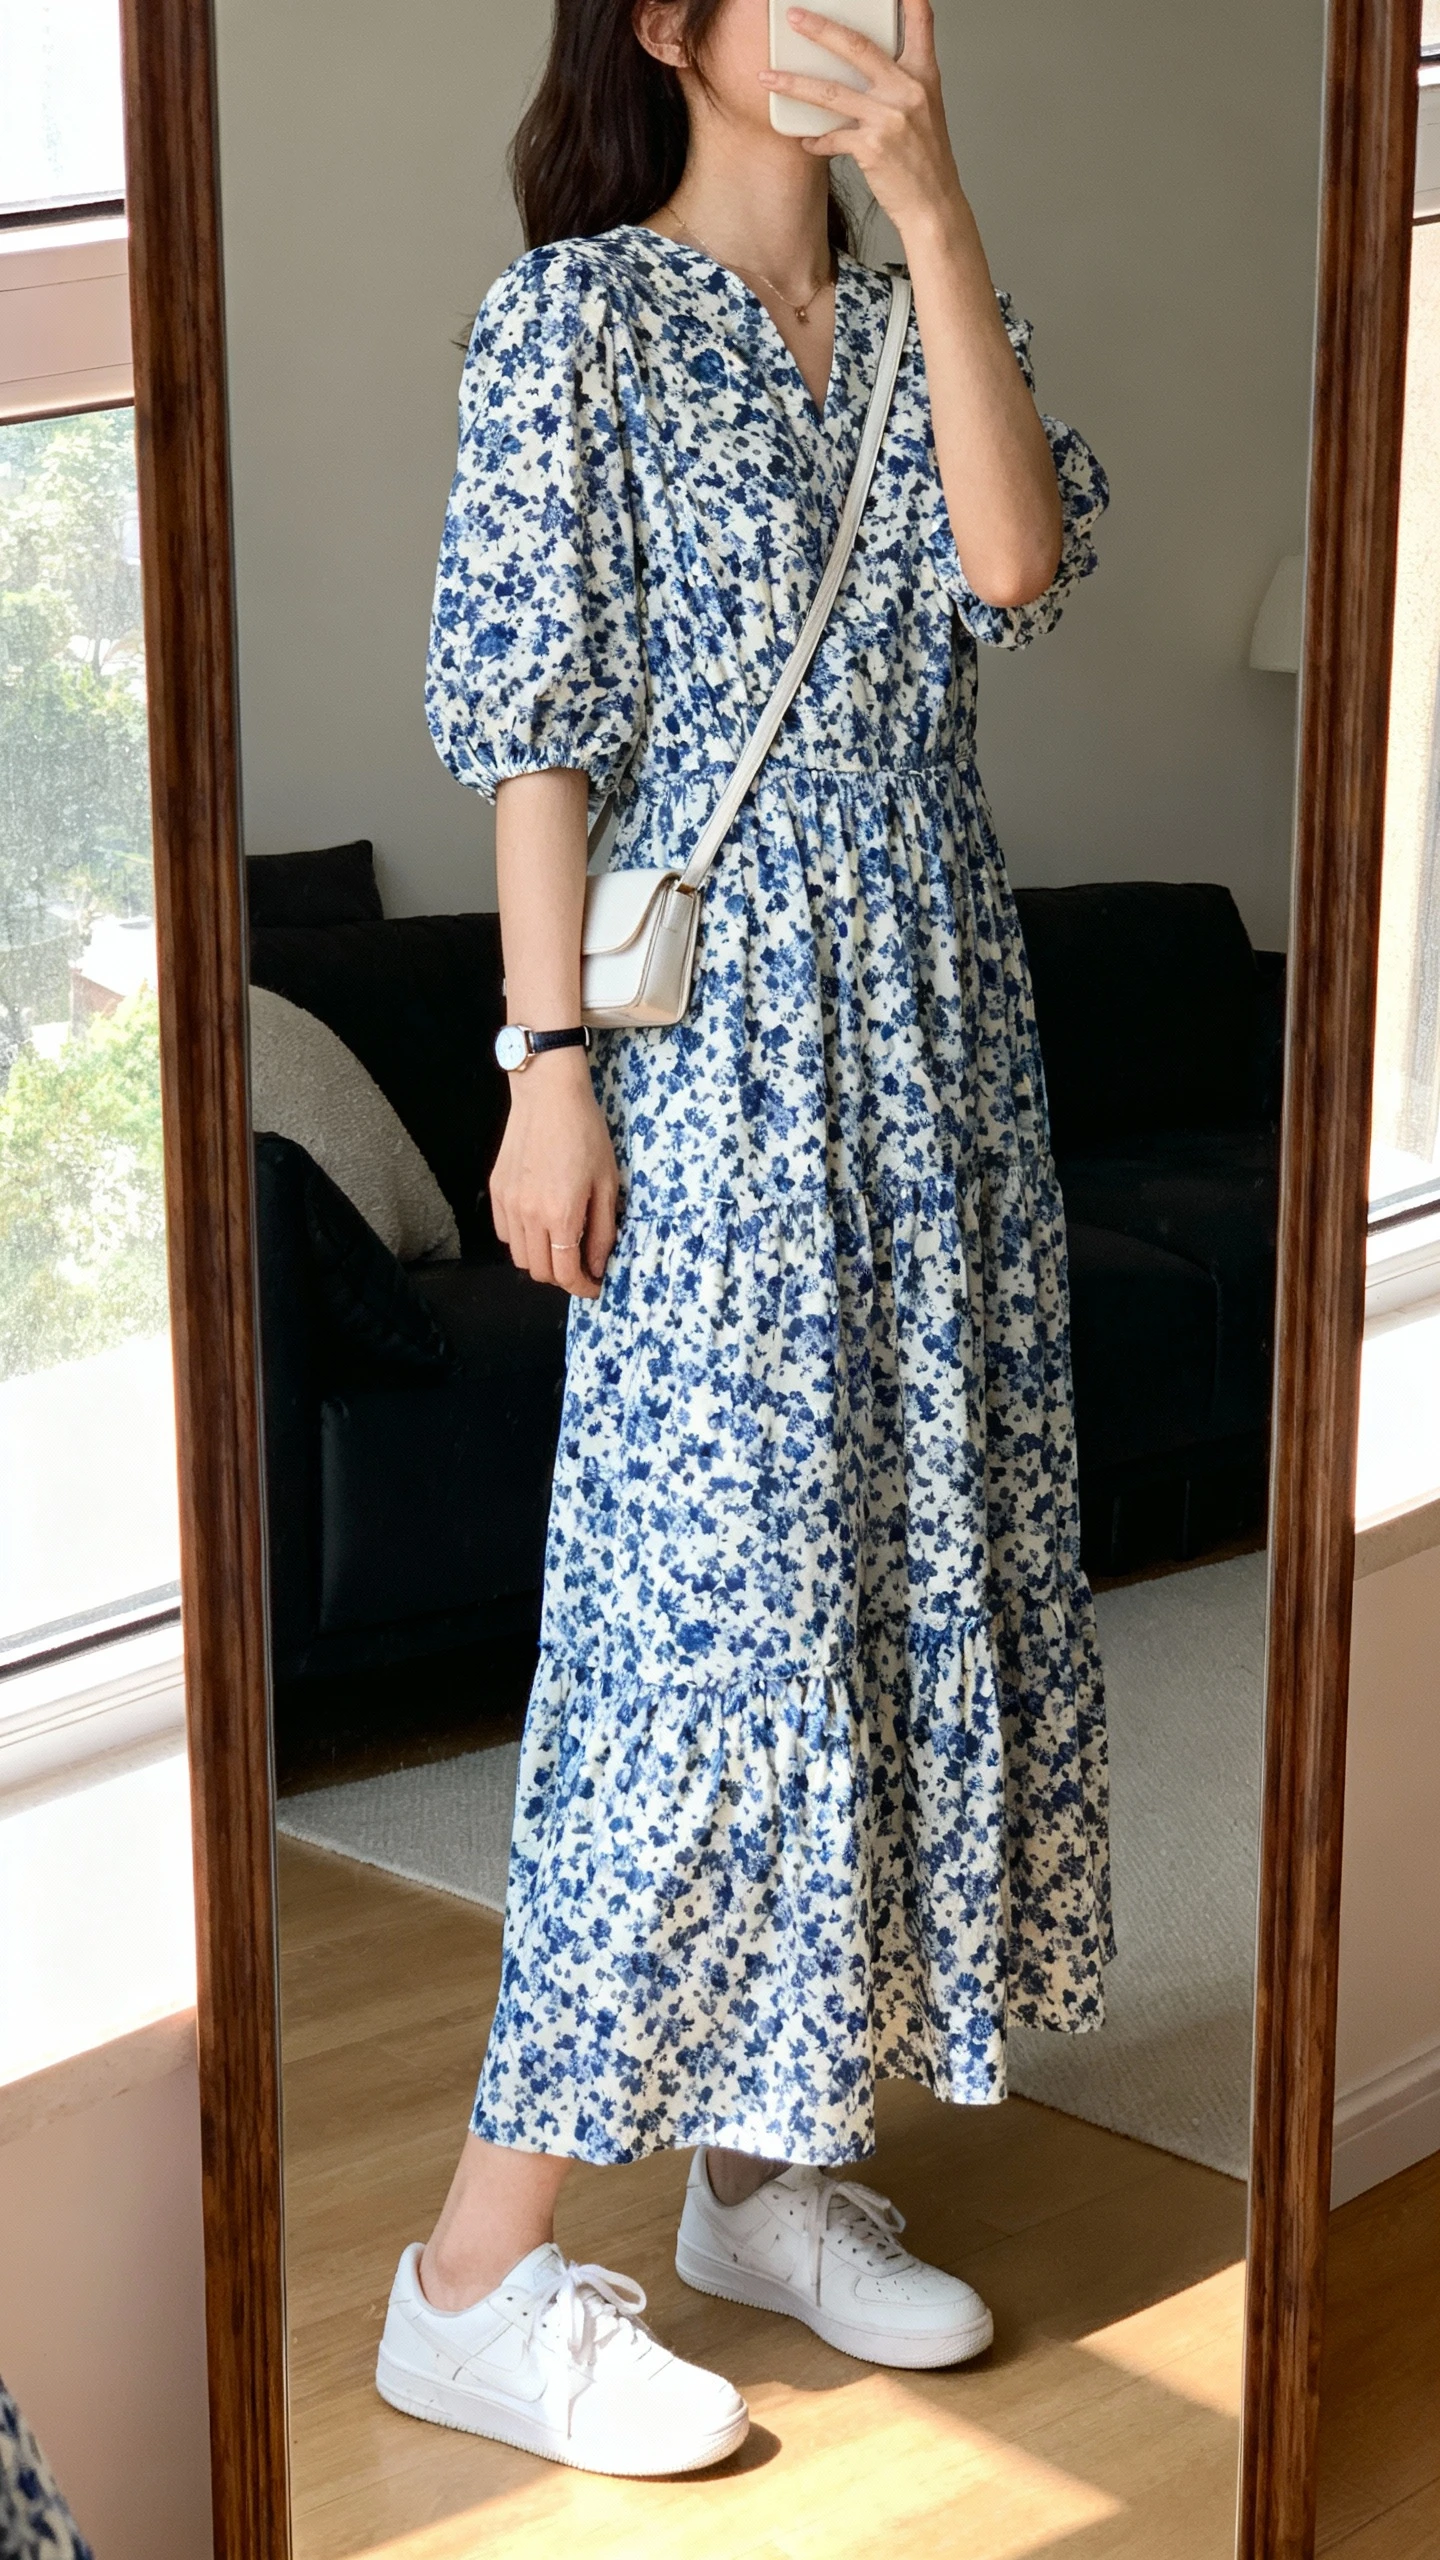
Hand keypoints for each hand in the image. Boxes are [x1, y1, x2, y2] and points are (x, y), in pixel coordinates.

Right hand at [488, 1048, 619, 1299]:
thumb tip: (598, 1266)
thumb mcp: (607, 1183)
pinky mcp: (497, 1190)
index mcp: (561, 1215)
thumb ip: (603, 1230)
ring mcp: (508, 1203)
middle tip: (582, 1265)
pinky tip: (540, 1224)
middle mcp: (529, 1215)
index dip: (582, 1288)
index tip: (594, 1286)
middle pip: (540, 1272)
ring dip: (541, 1260)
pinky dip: (522, 1240)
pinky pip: (506, 1233)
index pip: (565, 1274)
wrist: (548, 1095)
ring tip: (561, 1245)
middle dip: (563, 1277)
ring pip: (519, 1257)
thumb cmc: (585, 1133)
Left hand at [760, 0, 963, 245]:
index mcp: (924, 75)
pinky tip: (805, 139)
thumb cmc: (925, 159)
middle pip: (858, 47)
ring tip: (768, 78)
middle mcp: (908, 90)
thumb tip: (859, 66)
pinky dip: (816, 139)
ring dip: (794, 84)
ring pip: (831, 92)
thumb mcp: (925, 109)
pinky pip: (831, 137)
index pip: (920, 21)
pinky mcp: (872, 148)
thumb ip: (898, 81)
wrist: (933, 205)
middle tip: (793, 18)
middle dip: (820, 29)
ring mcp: (889, 118)